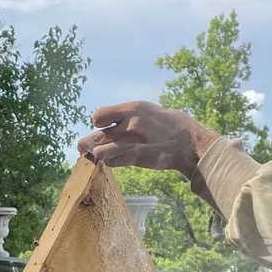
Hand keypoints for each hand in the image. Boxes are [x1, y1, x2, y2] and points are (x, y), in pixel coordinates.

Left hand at [78, 101, 221, 175]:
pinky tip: (116, 159)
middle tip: (83, 147)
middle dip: (86, 144)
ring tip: (100, 154)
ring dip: (98, 154)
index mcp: (133, 108)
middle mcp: (130, 125)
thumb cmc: (169, 124)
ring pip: (100, 153)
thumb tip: (105, 121)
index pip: (98, 116)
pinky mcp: (136, 159)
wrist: (188, 143)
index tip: (102, 124)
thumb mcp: (147, 109)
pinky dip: (110, 162)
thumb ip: (126, 115)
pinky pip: (112, 162)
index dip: (98, 122)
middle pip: (96, 137)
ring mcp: (132, 144)